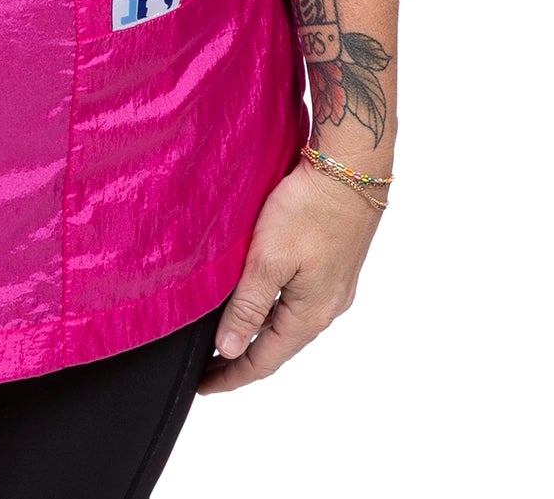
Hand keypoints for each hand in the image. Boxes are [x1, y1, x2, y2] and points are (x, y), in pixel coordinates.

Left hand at [196, 158, 382, 392]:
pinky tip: (259, 298)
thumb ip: (248, 306)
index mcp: (311, 314)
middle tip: (208, 364)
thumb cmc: (310, 209)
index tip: (203, 386)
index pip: (264, 360)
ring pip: (289, 321)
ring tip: (227, 335)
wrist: (350, 167)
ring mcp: (334, 285)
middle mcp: (327, 306)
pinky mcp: (334, 263)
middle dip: (243, 357)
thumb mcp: (268, 260)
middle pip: (278, 346)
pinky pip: (299, 299)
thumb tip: (229, 349)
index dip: (231, 375)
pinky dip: (274, 309)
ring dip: (259, 332)